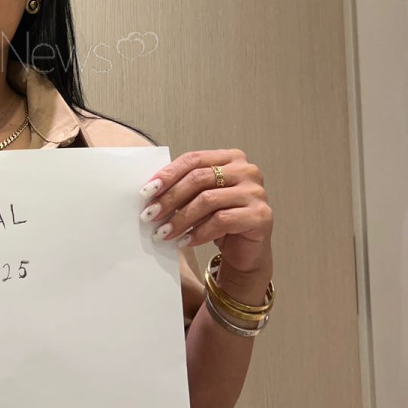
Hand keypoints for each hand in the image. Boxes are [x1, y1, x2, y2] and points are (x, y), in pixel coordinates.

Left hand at [139, 148, 272, 274]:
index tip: (147, 191)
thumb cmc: (221, 220)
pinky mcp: (260, 215)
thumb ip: (183, 187)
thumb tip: (150, 191)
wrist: (247, 250)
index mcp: (231, 158)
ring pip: (208, 200)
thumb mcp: (200, 197)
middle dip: (169, 198)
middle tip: (150, 215)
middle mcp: (247, 170)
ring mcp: (256, 192)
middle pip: (199, 178)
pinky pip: (221, 221)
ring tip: (163, 233)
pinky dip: (198, 233)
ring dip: (180, 219)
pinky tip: (185, 241)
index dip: (168, 174)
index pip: (193, 159)